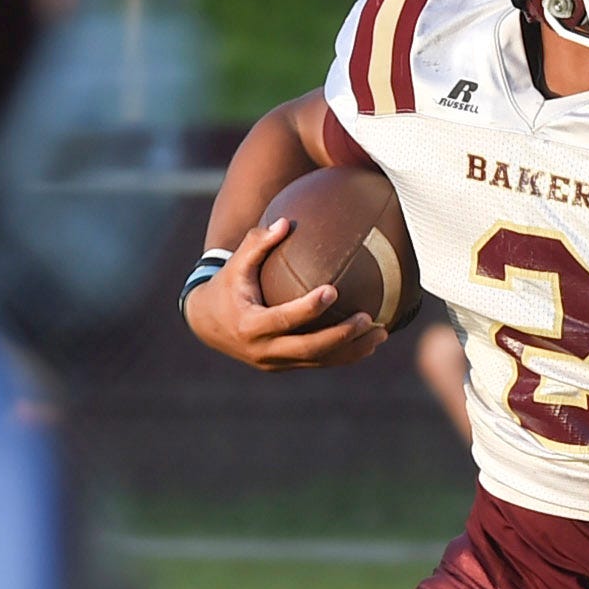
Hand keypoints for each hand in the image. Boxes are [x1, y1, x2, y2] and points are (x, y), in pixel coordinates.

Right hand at [183, 217, 384, 371]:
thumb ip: (258, 243)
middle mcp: (263, 350)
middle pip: (309, 348)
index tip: (333, 291)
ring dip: (353, 350)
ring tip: (382, 333)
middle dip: (342, 336)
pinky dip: (346, 355)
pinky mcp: (285, 366)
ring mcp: (275, 362)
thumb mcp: (235, 264)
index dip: (308, 308)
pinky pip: (319, 363)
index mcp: (249, 325)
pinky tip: (370, 342)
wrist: (207, 324)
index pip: (283, 319)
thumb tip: (285, 222)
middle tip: (370, 318)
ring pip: (320, 360)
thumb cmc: (226, 286)